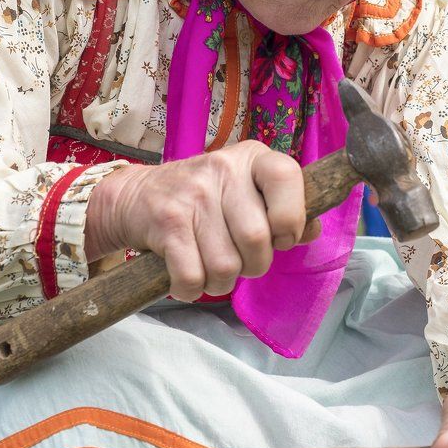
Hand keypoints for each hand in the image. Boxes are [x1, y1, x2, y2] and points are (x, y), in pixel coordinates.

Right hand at [84, 141, 318, 300]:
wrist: (136, 196)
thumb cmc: (205, 199)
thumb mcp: (246, 191)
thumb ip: (284, 210)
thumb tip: (311, 231)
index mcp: (251, 158)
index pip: (287, 177)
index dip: (291, 218)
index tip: (280, 237)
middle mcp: (222, 169)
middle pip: (257, 239)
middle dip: (254, 265)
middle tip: (240, 260)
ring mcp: (193, 196)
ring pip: (226, 266)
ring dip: (221, 281)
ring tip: (211, 268)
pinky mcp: (166, 223)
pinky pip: (192, 277)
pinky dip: (191, 289)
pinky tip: (188, 278)